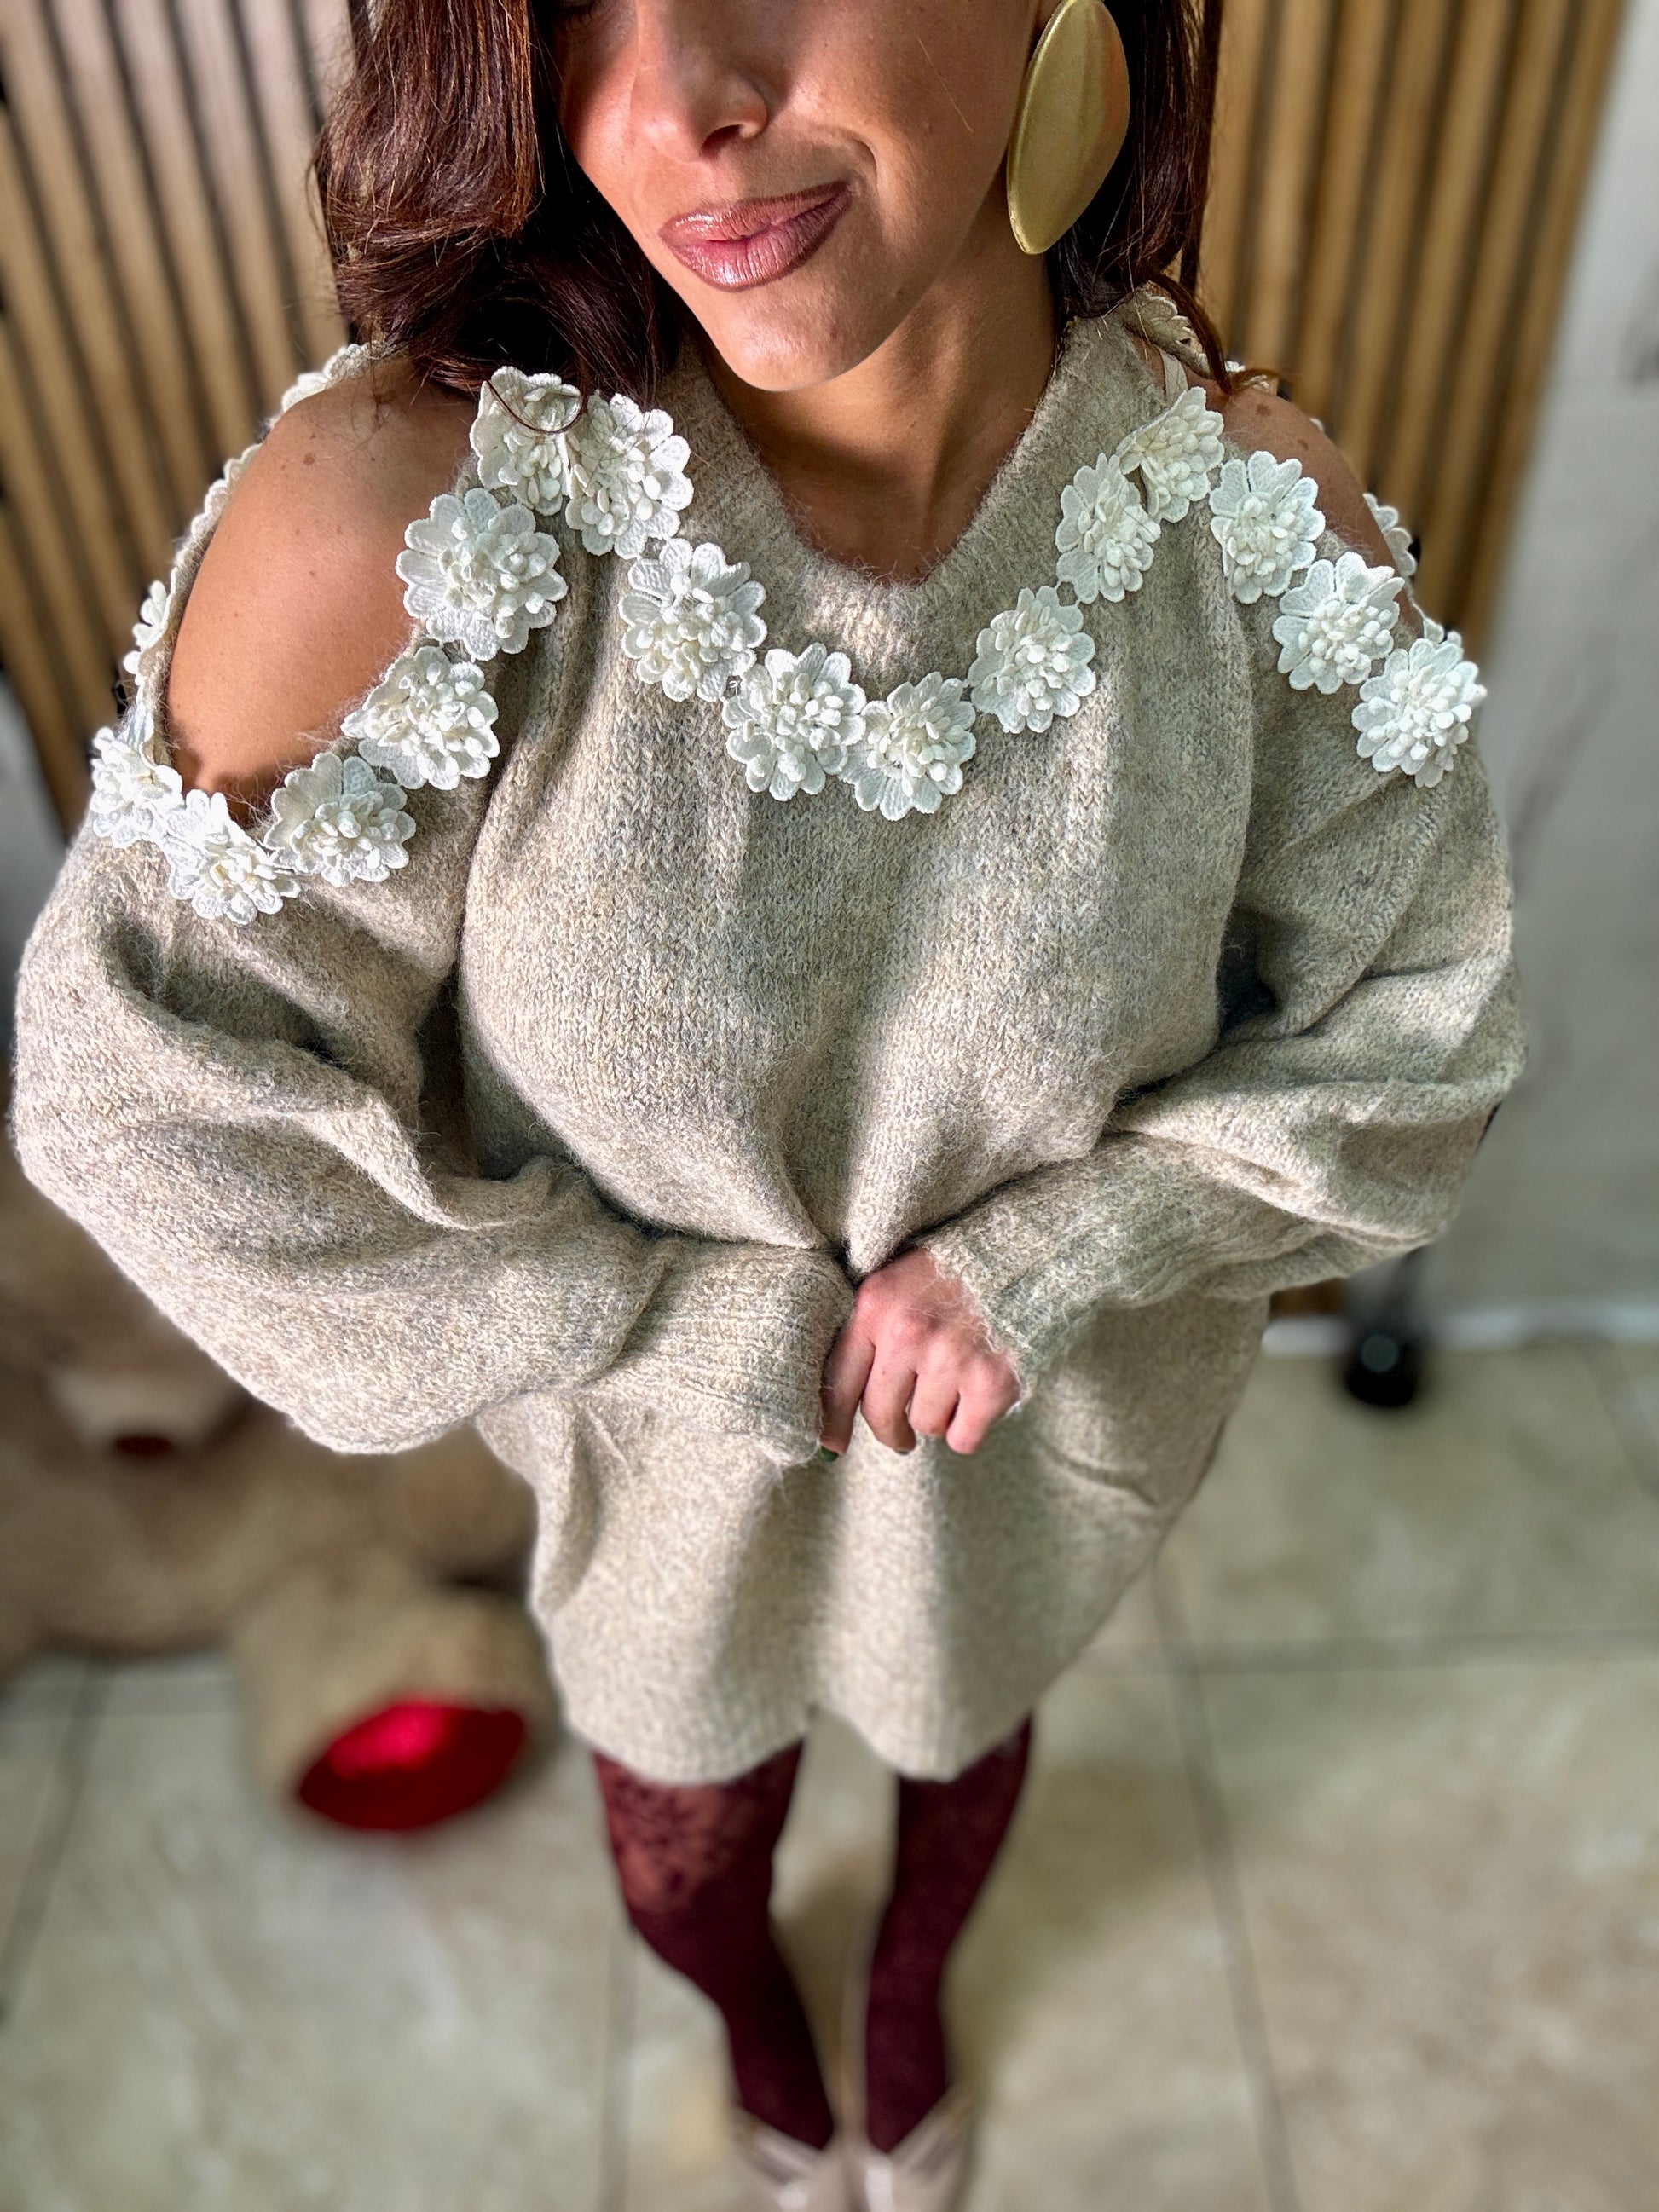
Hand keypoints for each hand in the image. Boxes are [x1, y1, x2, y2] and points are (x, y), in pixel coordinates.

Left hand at [818, 1246, 1021, 1456]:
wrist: (1028, 1254)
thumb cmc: (956, 1272)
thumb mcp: (898, 1283)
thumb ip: (869, 1333)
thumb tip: (834, 1415)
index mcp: (875, 1305)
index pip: (837, 1381)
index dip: (832, 1423)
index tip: (833, 1446)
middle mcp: (906, 1332)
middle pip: (880, 1414)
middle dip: (891, 1430)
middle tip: (902, 1434)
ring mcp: (950, 1357)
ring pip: (925, 1426)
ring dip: (939, 1416)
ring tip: (956, 1384)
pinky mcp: (991, 1382)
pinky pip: (963, 1438)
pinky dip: (969, 1428)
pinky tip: (978, 1400)